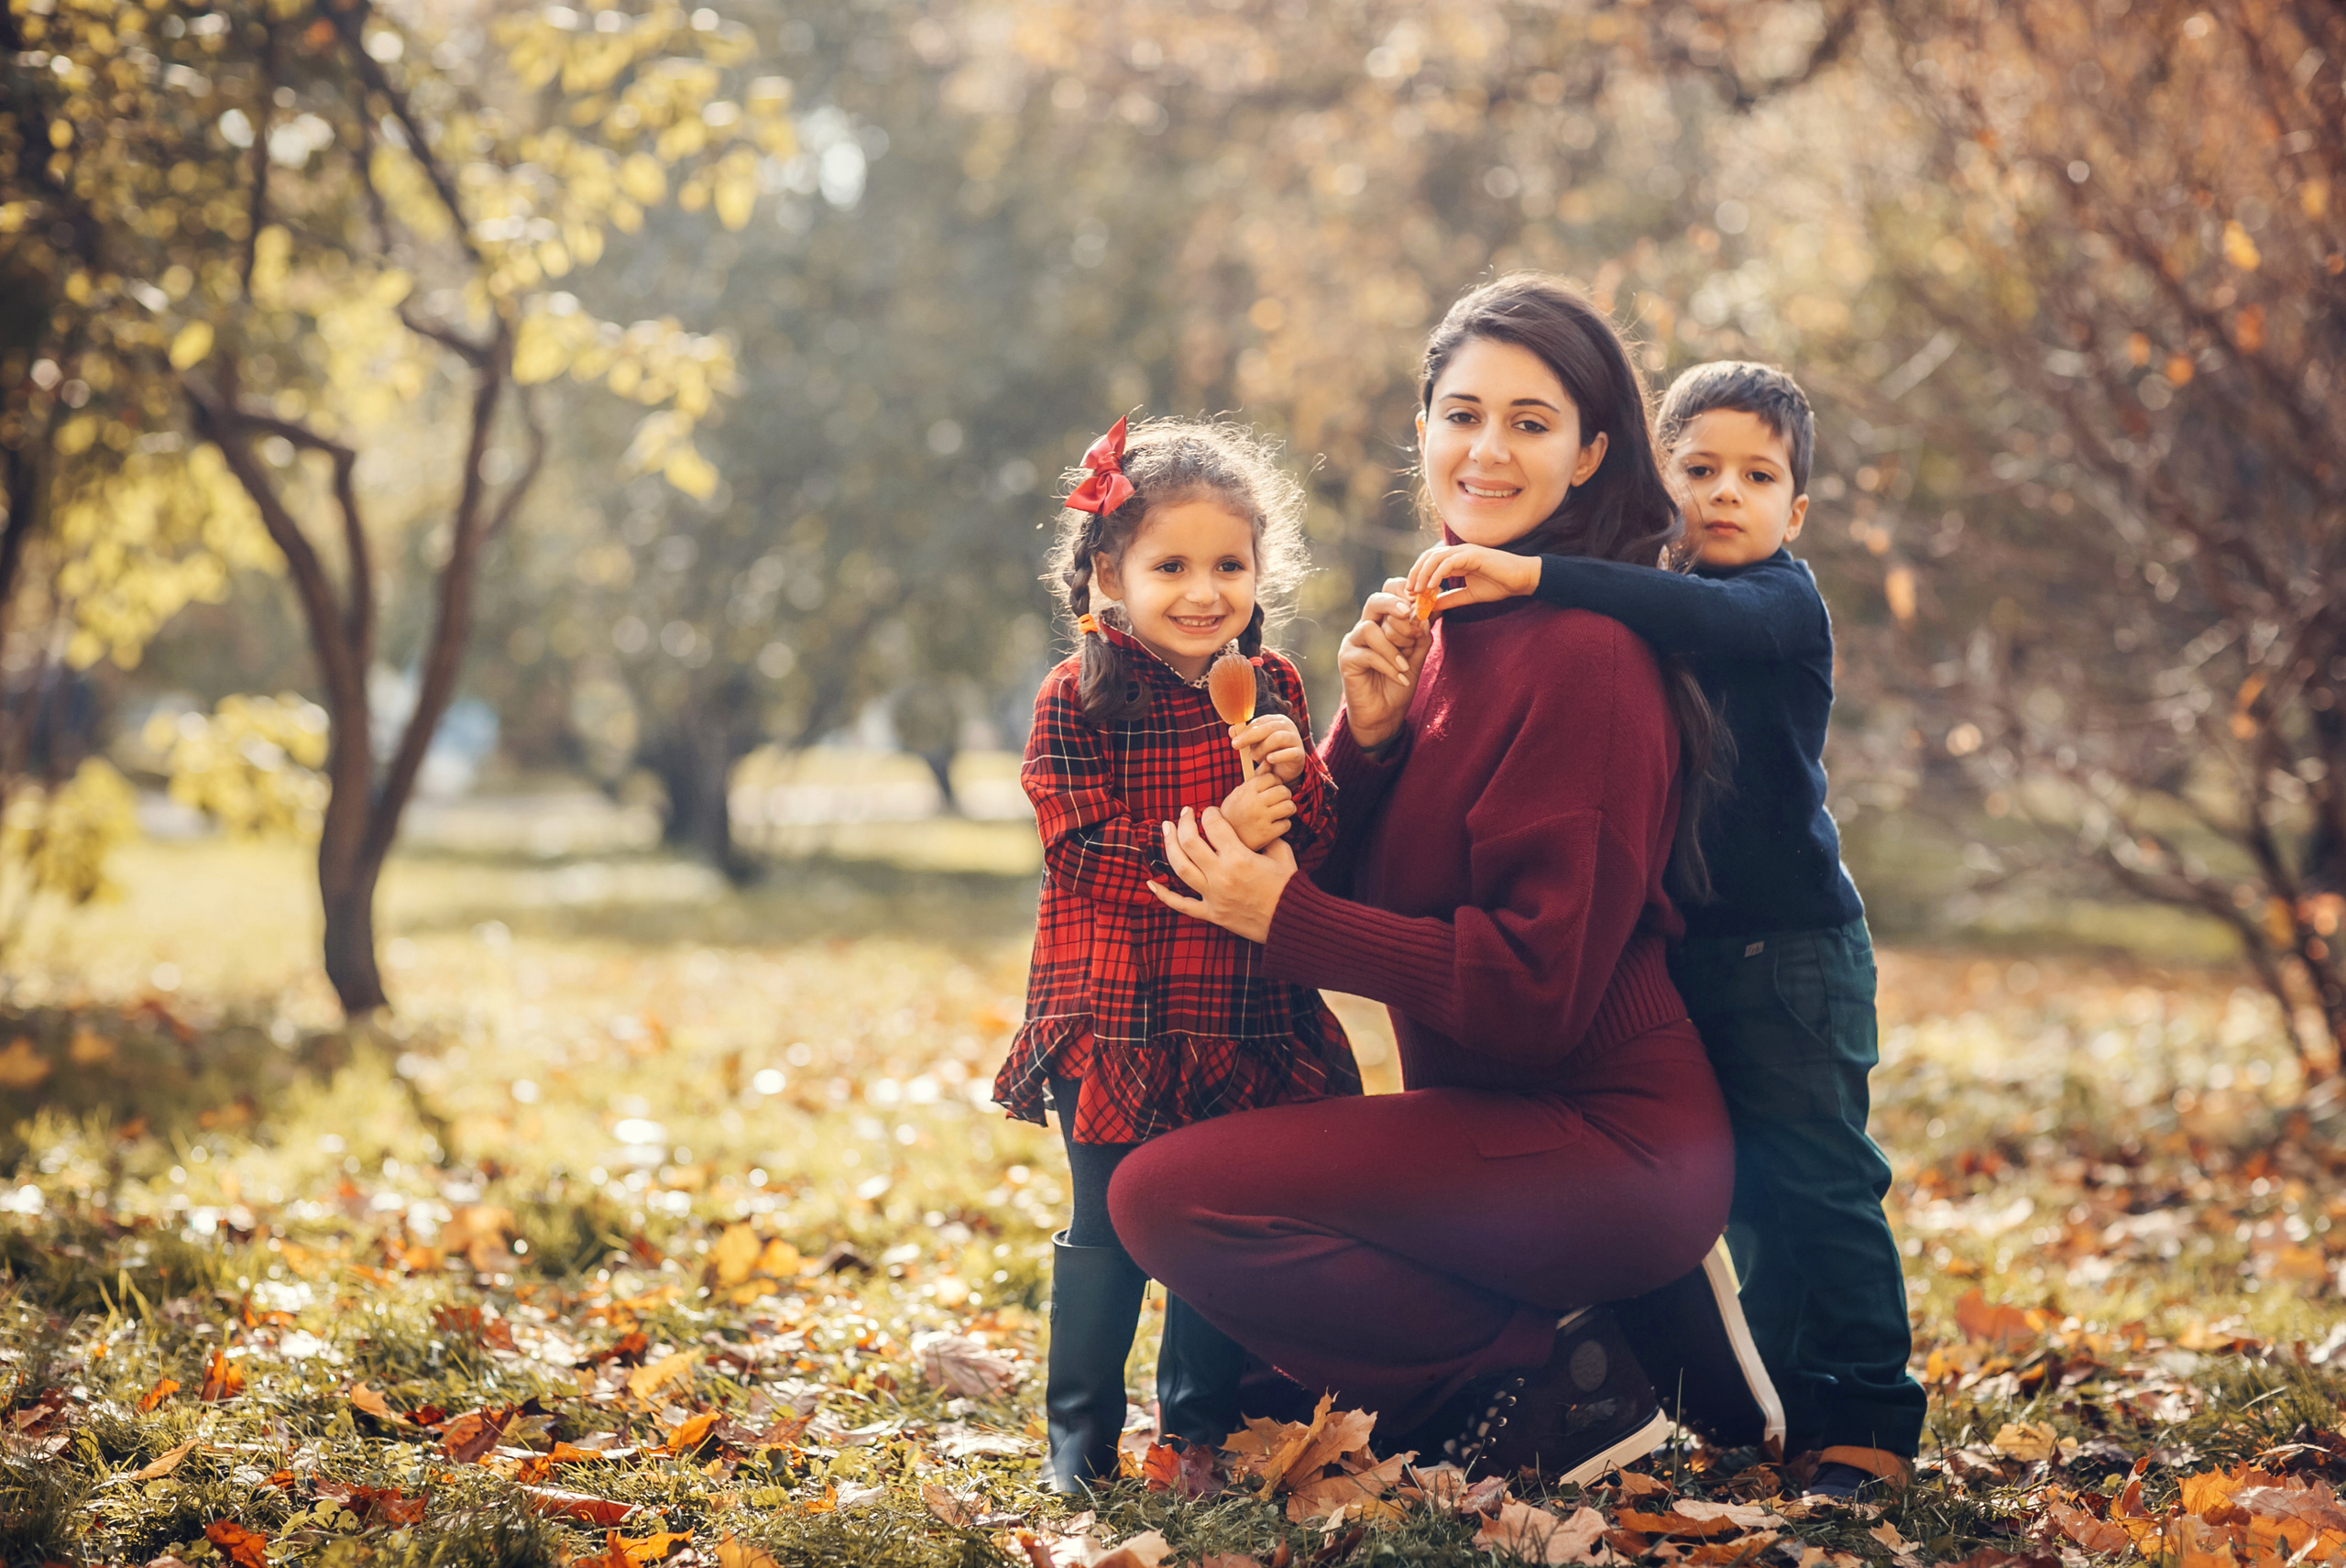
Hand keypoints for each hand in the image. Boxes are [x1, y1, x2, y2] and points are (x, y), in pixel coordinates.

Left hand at [1148, 806, 1296, 942]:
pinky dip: (1164, 895)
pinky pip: (1182, 905)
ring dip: (1169, 846)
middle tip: (1185, 813)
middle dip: (1184, 822)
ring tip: (1166, 830)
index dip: (1210, 813)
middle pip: (1189, 842)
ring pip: (1180, 868)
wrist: (1292, 923)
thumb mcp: (1283, 855)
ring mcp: (1213, 896)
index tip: (1211, 812)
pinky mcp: (1211, 914)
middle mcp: (1221, 875)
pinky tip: (1151, 883)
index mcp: (1239, 857)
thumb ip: (1268, 838)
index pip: (1213, 825)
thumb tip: (1258, 828)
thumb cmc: (1290, 888)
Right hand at [1218, 771, 1294, 850]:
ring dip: (1288, 809)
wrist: (1224, 841)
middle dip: (1284, 795)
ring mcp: (1261, 819)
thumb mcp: (1240, 793)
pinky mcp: (1267, 834)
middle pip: (1283, 791)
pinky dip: (1284, 825)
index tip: (1272, 789)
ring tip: (1281, 812)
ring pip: (1289, 806)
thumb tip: (1269, 761)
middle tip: (1279, 801)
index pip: (1271, 778)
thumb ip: (1256, 777)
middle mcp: (1253, 803)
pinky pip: (1287, 824)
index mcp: (1246, 791)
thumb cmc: (1234, 813)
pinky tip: (1276, 825)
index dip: (1275, 782)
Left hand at [1232, 713, 1307, 782]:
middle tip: (1236, 746)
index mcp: (1276, 720)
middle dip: (1250, 737)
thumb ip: (1245, 737)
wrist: (1285, 770)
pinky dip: (1278, 756)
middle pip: (1268, 727)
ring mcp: (1295, 739)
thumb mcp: (1255, 744)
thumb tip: (1232, 730)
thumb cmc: (1270, 752)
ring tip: (1254, 757)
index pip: (1259, 722)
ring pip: (1278, 738)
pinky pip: (1290, 753)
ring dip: (1262, 748)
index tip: (1234, 741)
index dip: (1245, 731)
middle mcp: (1288, 726)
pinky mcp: (1300, 754)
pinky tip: (1269, 760)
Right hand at [1336, 590, 1429, 751]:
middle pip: (1375, 601)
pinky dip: (1388, 665)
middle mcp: (1366, 628)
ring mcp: (1353, 643)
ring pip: (1369, 627)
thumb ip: (1421, 636)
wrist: (1385, 714)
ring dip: (1393, 645)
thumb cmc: (1399, 683)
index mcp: (1383, 622)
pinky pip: (1367, 654)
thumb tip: (1426, 613)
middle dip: (1394, 604)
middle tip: (1410, 613)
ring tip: (1405, 665)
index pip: (1389, 594)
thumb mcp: (1417, 657)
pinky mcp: (1346, 660)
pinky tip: (1400, 678)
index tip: (1424, 602)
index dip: (1404, 592)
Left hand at [1403, 542, 1538, 610]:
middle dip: (1415, 573)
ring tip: (1417, 591)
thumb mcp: (1469, 595)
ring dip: (1423, 574)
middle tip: (1409, 591)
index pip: (1430, 562)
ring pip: (1435, 557)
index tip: (1411, 593)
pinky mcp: (1472, 554)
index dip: (1418, 575)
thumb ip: (1450, 599)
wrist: (1522, 580)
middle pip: (1427, 556)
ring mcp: (1465, 551)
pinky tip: (1431, 587)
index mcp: (1456, 559)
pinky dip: (1437, 574)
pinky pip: (1449, 562)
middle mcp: (1458, 552)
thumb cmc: (1500, 585)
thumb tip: (1432, 606)